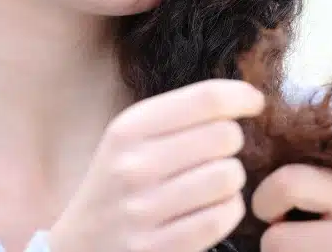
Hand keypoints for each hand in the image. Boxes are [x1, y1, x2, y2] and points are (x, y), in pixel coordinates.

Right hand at [47, 79, 263, 251]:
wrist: (76, 249)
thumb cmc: (116, 186)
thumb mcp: (128, 141)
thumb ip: (176, 116)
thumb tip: (243, 96)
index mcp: (128, 129)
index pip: (205, 98)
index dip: (242, 96)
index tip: (254, 102)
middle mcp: (134, 166)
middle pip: (225, 136)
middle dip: (233, 143)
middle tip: (219, 153)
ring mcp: (145, 210)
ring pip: (229, 176)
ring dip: (231, 180)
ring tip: (213, 184)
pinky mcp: (158, 247)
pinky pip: (223, 216)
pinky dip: (228, 211)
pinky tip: (212, 209)